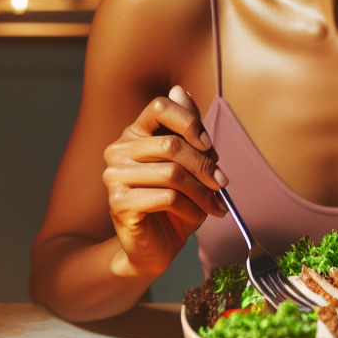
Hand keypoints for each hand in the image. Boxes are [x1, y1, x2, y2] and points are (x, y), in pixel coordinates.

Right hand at [103, 86, 226, 278]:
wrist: (154, 247)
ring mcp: (114, 175)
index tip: (209, 145)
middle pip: (172, 144)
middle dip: (205, 166)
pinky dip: (191, 209)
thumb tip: (180, 90)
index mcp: (135, 133)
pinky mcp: (119, 202)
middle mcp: (119, 149)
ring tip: (214, 205)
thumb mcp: (188, 164)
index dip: (189, 121)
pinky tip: (197, 217)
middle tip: (222, 183)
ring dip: (202, 192)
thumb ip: (187, 130)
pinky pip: (166, 198)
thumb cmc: (174, 203)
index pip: (160, 106)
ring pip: (172, 173)